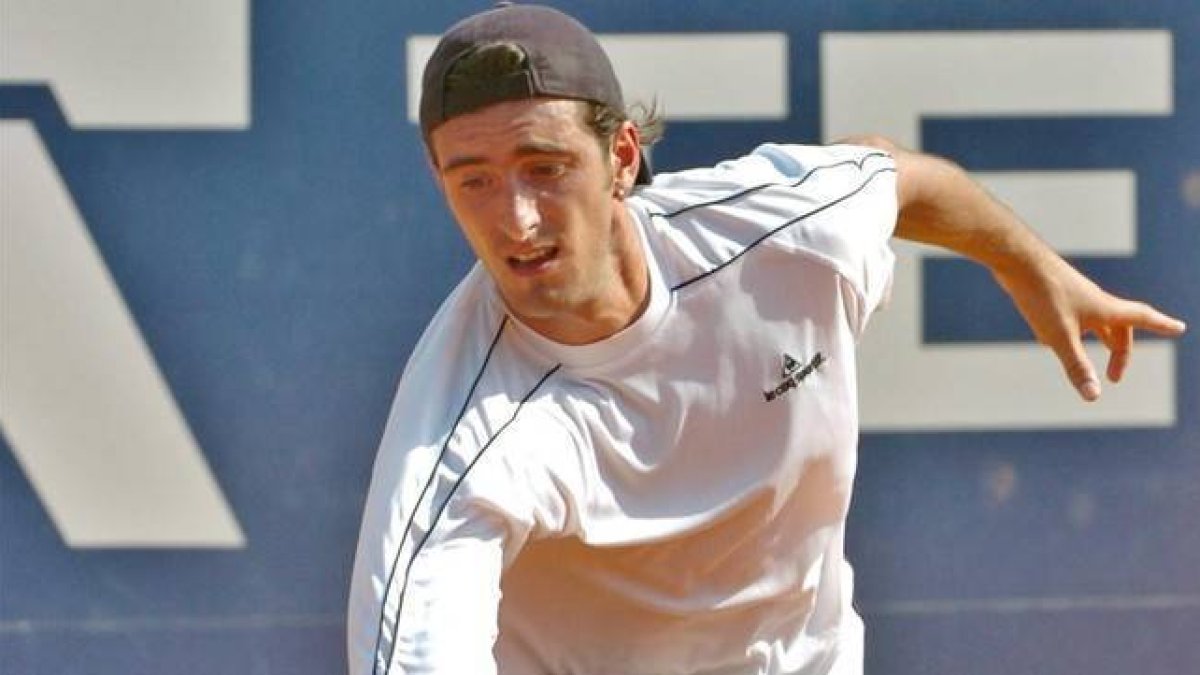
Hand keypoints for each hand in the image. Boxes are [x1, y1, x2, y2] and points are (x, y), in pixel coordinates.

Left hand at [996, 255, 1186, 400]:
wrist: (1018, 260)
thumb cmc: (1042, 296)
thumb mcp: (1060, 337)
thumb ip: (1076, 366)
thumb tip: (1094, 396)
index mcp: (1105, 308)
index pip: (1143, 317)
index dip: (1162, 325)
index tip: (1179, 328)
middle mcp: (1095, 300)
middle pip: (1119, 327)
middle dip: (1120, 352)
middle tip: (1114, 377)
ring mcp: (1076, 295)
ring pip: (1096, 321)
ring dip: (1101, 338)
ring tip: (1093, 355)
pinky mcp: (1057, 293)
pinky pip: (1072, 315)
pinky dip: (1071, 329)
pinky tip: (1049, 336)